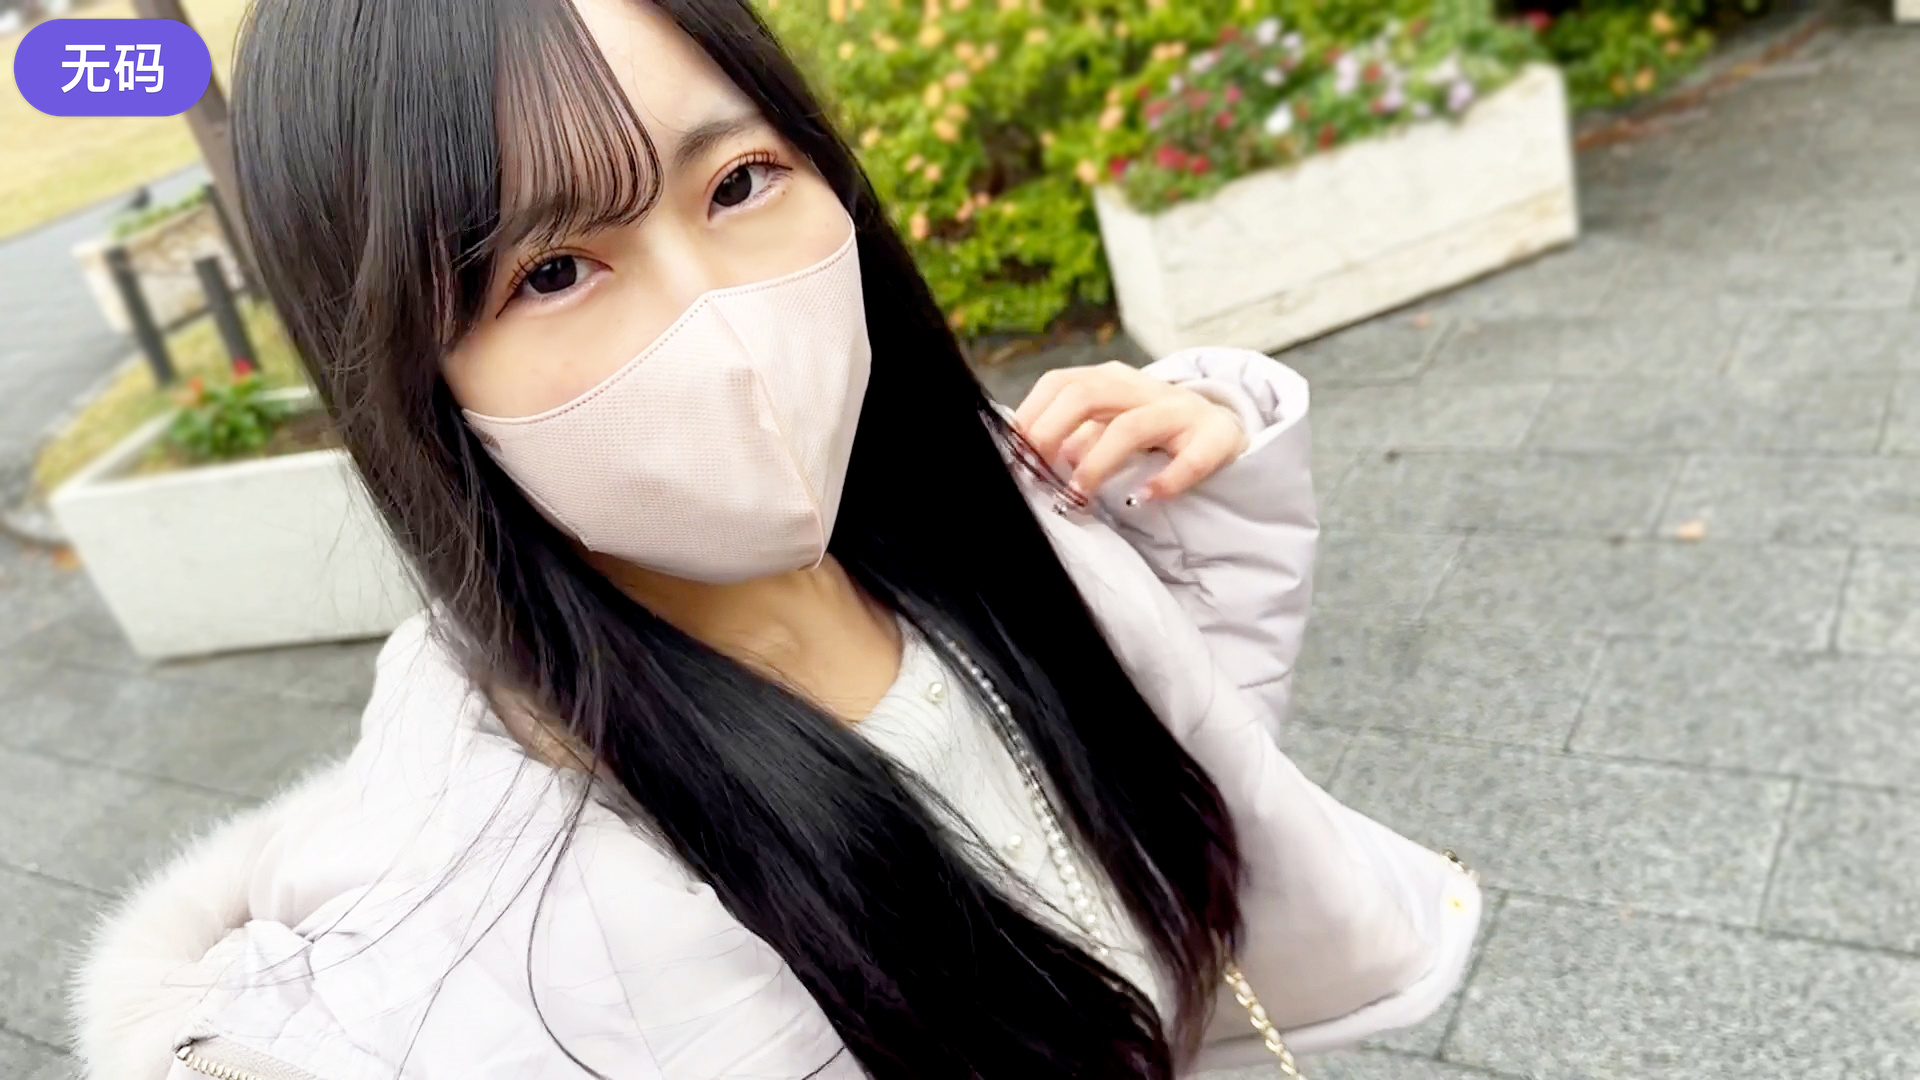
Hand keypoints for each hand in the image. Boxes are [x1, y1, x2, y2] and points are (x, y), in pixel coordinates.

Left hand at [1012, 361, 1249, 502]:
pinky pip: (1190, 458)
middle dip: (1052, 433)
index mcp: (1108, 380)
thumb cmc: (1150, 432)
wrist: (1221, 432)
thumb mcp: (1106, 427)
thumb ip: (1070, 438)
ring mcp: (1179, 410)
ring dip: (1096, 464)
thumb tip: (1026, 457)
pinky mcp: (1214, 437)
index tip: (1014, 452)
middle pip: (1087, 395)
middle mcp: (1140, 388)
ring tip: (1079, 495)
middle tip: (1037, 472)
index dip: (1031, 415)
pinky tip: (1142, 499)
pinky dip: (1165, 480)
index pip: (1059, 383)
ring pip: (1131, 426)